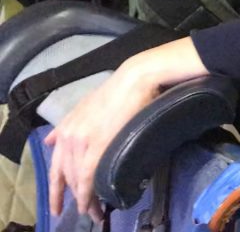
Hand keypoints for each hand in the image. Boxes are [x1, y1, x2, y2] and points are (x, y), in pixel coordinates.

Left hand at [44, 37, 207, 221]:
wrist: (135, 79)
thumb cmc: (118, 90)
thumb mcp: (85, 105)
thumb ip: (67, 124)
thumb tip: (52, 139)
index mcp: (66, 127)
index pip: (56, 166)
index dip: (56, 188)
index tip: (60, 204)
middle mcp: (69, 136)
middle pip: (65, 176)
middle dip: (71, 198)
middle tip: (85, 213)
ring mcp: (82, 141)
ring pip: (76, 179)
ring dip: (84, 200)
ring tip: (94, 213)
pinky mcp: (98, 145)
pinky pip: (87, 176)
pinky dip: (88, 193)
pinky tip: (94, 204)